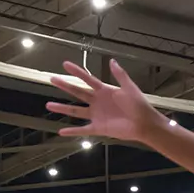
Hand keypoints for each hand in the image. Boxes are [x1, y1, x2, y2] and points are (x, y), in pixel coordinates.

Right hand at [47, 59, 163, 143]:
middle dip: (65, 86)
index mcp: (104, 91)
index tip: (65, 64)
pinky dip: (72, 131)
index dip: (76, 72)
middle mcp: (98, 102)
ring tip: (49, 105)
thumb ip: (120, 74)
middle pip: (78, 92)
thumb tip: (112, 60)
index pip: (87, 79)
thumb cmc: (139, 105)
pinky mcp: (99, 127)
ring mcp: (97, 115)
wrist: (145, 123)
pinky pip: (83, 130)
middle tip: (52, 79)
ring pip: (76, 111)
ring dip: (63, 108)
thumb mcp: (129, 87)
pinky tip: (61, 131)